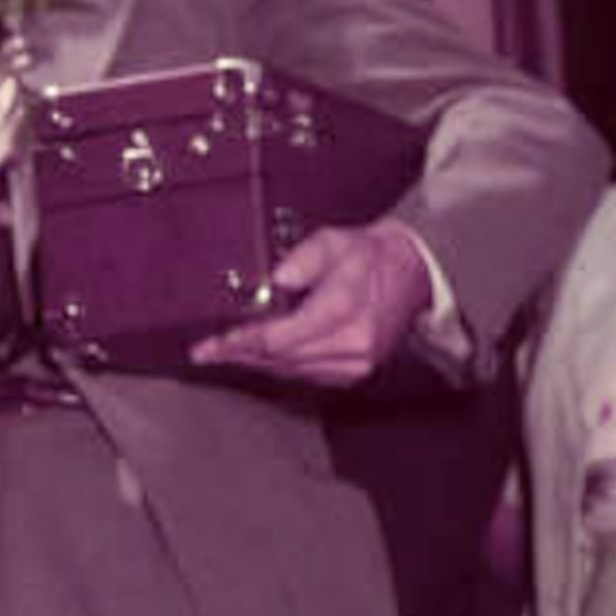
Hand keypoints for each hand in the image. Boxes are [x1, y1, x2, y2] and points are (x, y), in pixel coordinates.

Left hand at [190, 220, 430, 385]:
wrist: (411, 273)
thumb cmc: (369, 257)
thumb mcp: (333, 241)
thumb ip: (302, 259)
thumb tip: (276, 280)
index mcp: (346, 311)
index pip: (280, 338)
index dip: (241, 342)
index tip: (211, 344)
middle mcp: (354, 344)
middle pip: (280, 359)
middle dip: (238, 355)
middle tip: (205, 352)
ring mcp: (357, 363)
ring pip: (290, 371)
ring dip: (253, 363)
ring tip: (221, 355)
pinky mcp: (355, 372)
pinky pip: (305, 374)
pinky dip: (277, 366)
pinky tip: (255, 358)